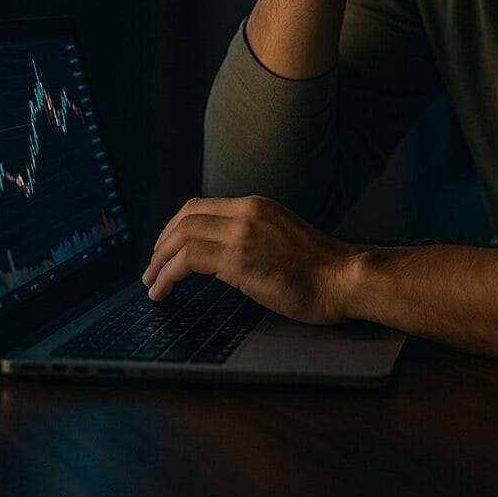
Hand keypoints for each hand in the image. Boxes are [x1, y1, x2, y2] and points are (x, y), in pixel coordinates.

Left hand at [140, 195, 363, 324]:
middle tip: (152, 268)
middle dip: (161, 244)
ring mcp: (242, 233)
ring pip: (180, 236)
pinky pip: (186, 261)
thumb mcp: (284, 239)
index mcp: (257, 206)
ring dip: (158, 261)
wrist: (346, 278)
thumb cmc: (324, 270)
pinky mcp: (238, 259)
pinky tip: (162, 291)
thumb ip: (256, 238)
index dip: (174, 227)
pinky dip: (167, 275)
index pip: (200, 206)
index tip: (166, 249)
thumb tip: (229, 256)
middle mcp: (246, 212)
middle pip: (184, 217)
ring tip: (152, 283)